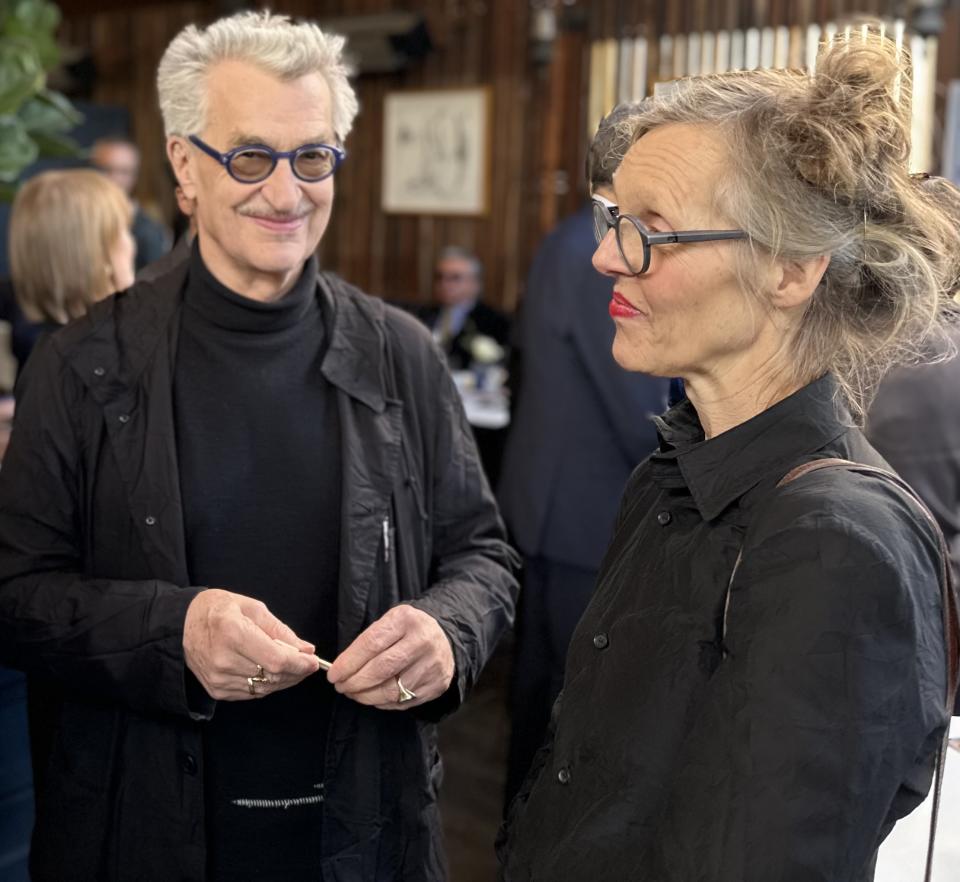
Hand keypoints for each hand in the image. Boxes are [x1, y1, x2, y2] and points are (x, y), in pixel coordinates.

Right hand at [183, 588, 320, 700]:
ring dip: (284, 680)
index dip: (299, 664)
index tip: (313, 661)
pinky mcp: (216, 689)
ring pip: (264, 688)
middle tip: (307, 663)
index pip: (275, 659)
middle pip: (273, 676)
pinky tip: (271, 672)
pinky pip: (252, 693)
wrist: (181, 625)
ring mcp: (218, 678)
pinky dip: (267, 684)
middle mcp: (224, 659)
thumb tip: (305, 649)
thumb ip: (280, 630)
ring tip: (292, 667)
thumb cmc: (218, 609)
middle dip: (296, 671)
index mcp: (233, 633)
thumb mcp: (252, 608)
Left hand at [326, 605, 454, 709]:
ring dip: (366, 696)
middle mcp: (422, 641)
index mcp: (406, 619)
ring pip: (391, 690)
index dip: (348, 662)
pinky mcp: (436, 685)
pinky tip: (373, 697)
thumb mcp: (390, 622)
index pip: (371, 644)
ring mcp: (432, 665)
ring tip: (354, 693)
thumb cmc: (407, 631)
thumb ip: (368, 641)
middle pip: (380, 669)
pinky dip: (382, 703)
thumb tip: (341, 669)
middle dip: (354, 682)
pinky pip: (403, 701)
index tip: (333, 674)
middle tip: (341, 686)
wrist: (444, 638)